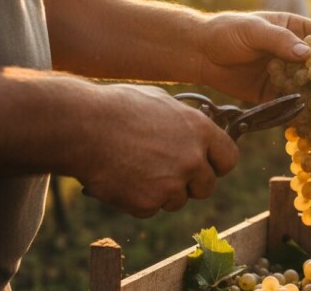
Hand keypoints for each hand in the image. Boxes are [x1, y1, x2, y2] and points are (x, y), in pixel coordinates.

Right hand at [75, 84, 238, 217]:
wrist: (81, 128)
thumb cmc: (116, 108)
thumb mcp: (161, 102)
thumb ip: (185, 121)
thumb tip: (195, 130)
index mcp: (200, 130)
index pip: (229, 159)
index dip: (216, 165)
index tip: (206, 167)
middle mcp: (192, 159)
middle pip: (207, 187)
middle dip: (190, 184)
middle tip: (166, 174)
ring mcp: (172, 183)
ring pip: (177, 201)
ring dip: (162, 193)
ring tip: (136, 170)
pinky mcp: (148, 203)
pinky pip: (150, 210)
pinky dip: (137, 200)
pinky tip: (122, 179)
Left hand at [196, 11, 310, 101]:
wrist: (199, 54)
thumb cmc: (227, 32)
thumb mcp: (253, 30)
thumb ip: (279, 41)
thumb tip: (307, 54)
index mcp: (293, 29)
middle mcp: (294, 52)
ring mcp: (286, 73)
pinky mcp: (273, 93)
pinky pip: (293, 102)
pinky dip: (304, 112)